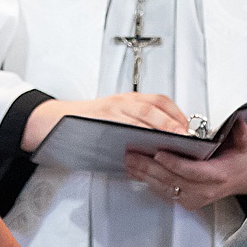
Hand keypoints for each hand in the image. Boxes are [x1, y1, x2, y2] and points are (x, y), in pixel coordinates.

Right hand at [21, 91, 190, 151]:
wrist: (57, 122)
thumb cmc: (90, 124)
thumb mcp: (118, 119)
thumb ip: (139, 128)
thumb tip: (166, 144)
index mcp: (130, 100)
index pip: (160, 101)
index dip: (177, 114)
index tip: (189, 128)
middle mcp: (123, 101)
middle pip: (154, 108)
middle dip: (172, 122)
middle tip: (185, 137)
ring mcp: (111, 109)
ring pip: (141, 115)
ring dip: (159, 128)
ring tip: (172, 142)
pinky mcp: (100, 119)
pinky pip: (122, 126)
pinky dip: (135, 135)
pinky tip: (145, 146)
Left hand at [126, 135, 246, 210]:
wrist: (244, 178)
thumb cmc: (240, 161)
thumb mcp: (246, 145)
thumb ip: (242, 134)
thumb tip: (238, 123)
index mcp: (218, 176)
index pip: (192, 171)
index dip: (174, 163)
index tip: (159, 153)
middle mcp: (205, 190)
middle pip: (173, 179)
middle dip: (150, 167)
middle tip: (133, 155)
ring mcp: (195, 199)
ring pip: (165, 187)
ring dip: (145, 174)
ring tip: (130, 161)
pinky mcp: (187, 202)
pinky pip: (165, 192)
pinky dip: (149, 181)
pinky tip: (137, 172)